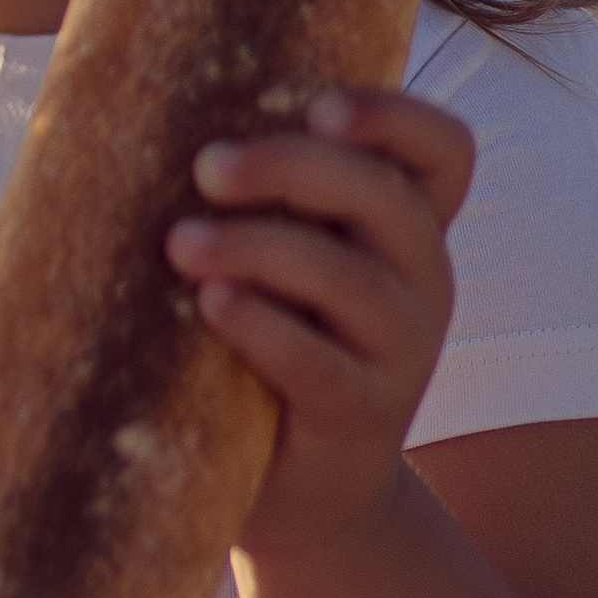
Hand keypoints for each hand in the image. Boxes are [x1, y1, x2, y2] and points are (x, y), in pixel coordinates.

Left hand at [163, 90, 474, 560]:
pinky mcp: (363, 415)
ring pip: (347, 278)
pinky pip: (317, 362)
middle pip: (383, 196)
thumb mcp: (284, 263)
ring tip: (180, 242)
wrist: (304, 489)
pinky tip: (211, 306)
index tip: (316, 108)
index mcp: (407, 227)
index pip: (443, 151)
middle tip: (206, 167)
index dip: (394, 117)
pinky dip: (262, 327)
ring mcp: (402, 350)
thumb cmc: (274, 345)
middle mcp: (423, 279)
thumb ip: (262, 198)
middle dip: (292, 168)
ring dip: (258, 247)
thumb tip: (154, 109)